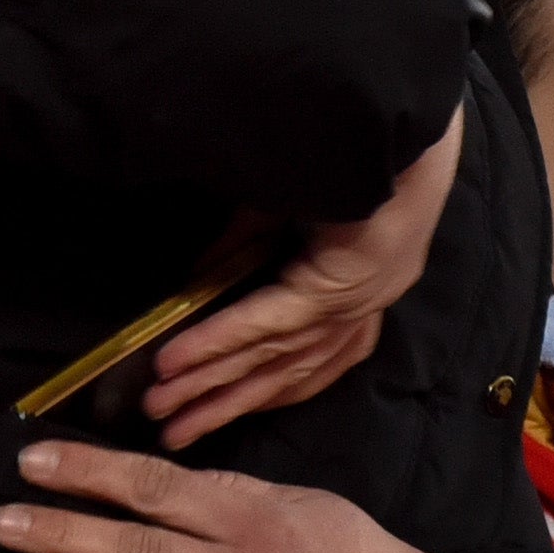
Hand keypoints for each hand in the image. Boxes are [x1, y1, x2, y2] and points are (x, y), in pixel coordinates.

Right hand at [143, 107, 463, 445]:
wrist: (388, 118)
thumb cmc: (342, 154)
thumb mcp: (275, 208)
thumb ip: (239, 248)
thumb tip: (197, 281)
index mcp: (363, 291)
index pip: (312, 360)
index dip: (260, 389)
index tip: (218, 410)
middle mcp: (363, 307)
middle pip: (285, 372)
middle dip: (225, 405)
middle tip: (173, 434)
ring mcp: (354, 301)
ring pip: (271, 357)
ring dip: (213, 385)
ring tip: (164, 412)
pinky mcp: (338, 284)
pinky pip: (268, 322)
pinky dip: (219, 341)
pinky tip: (178, 360)